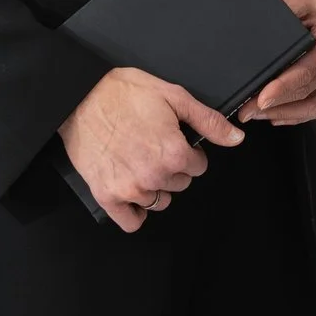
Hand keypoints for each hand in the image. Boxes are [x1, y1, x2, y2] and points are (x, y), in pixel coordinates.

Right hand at [59, 66, 244, 232]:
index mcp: (174, 153)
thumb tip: (236, 138)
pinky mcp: (107, 196)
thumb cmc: (125, 93)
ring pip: (160, 202)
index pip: (199, 167)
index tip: (173, 140)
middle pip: (180, 184)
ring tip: (139, 162)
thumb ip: (209, 121)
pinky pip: (132, 221)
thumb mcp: (174, 97)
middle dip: (172, 168)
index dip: (188, 152)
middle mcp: (154, 176)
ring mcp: (129, 190)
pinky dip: (135, 210)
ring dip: (155, 187)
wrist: (79, 96)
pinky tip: (132, 190)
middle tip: (153, 146)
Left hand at [244, 0, 315, 125]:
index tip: (258, 101)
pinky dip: (300, 111)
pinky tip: (279, 114)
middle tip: (246, 111)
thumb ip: (277, 24)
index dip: (280, 90)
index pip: (305, 72)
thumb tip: (252, 50)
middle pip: (308, 93)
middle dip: (275, 106)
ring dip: (286, 113)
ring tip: (259, 114)